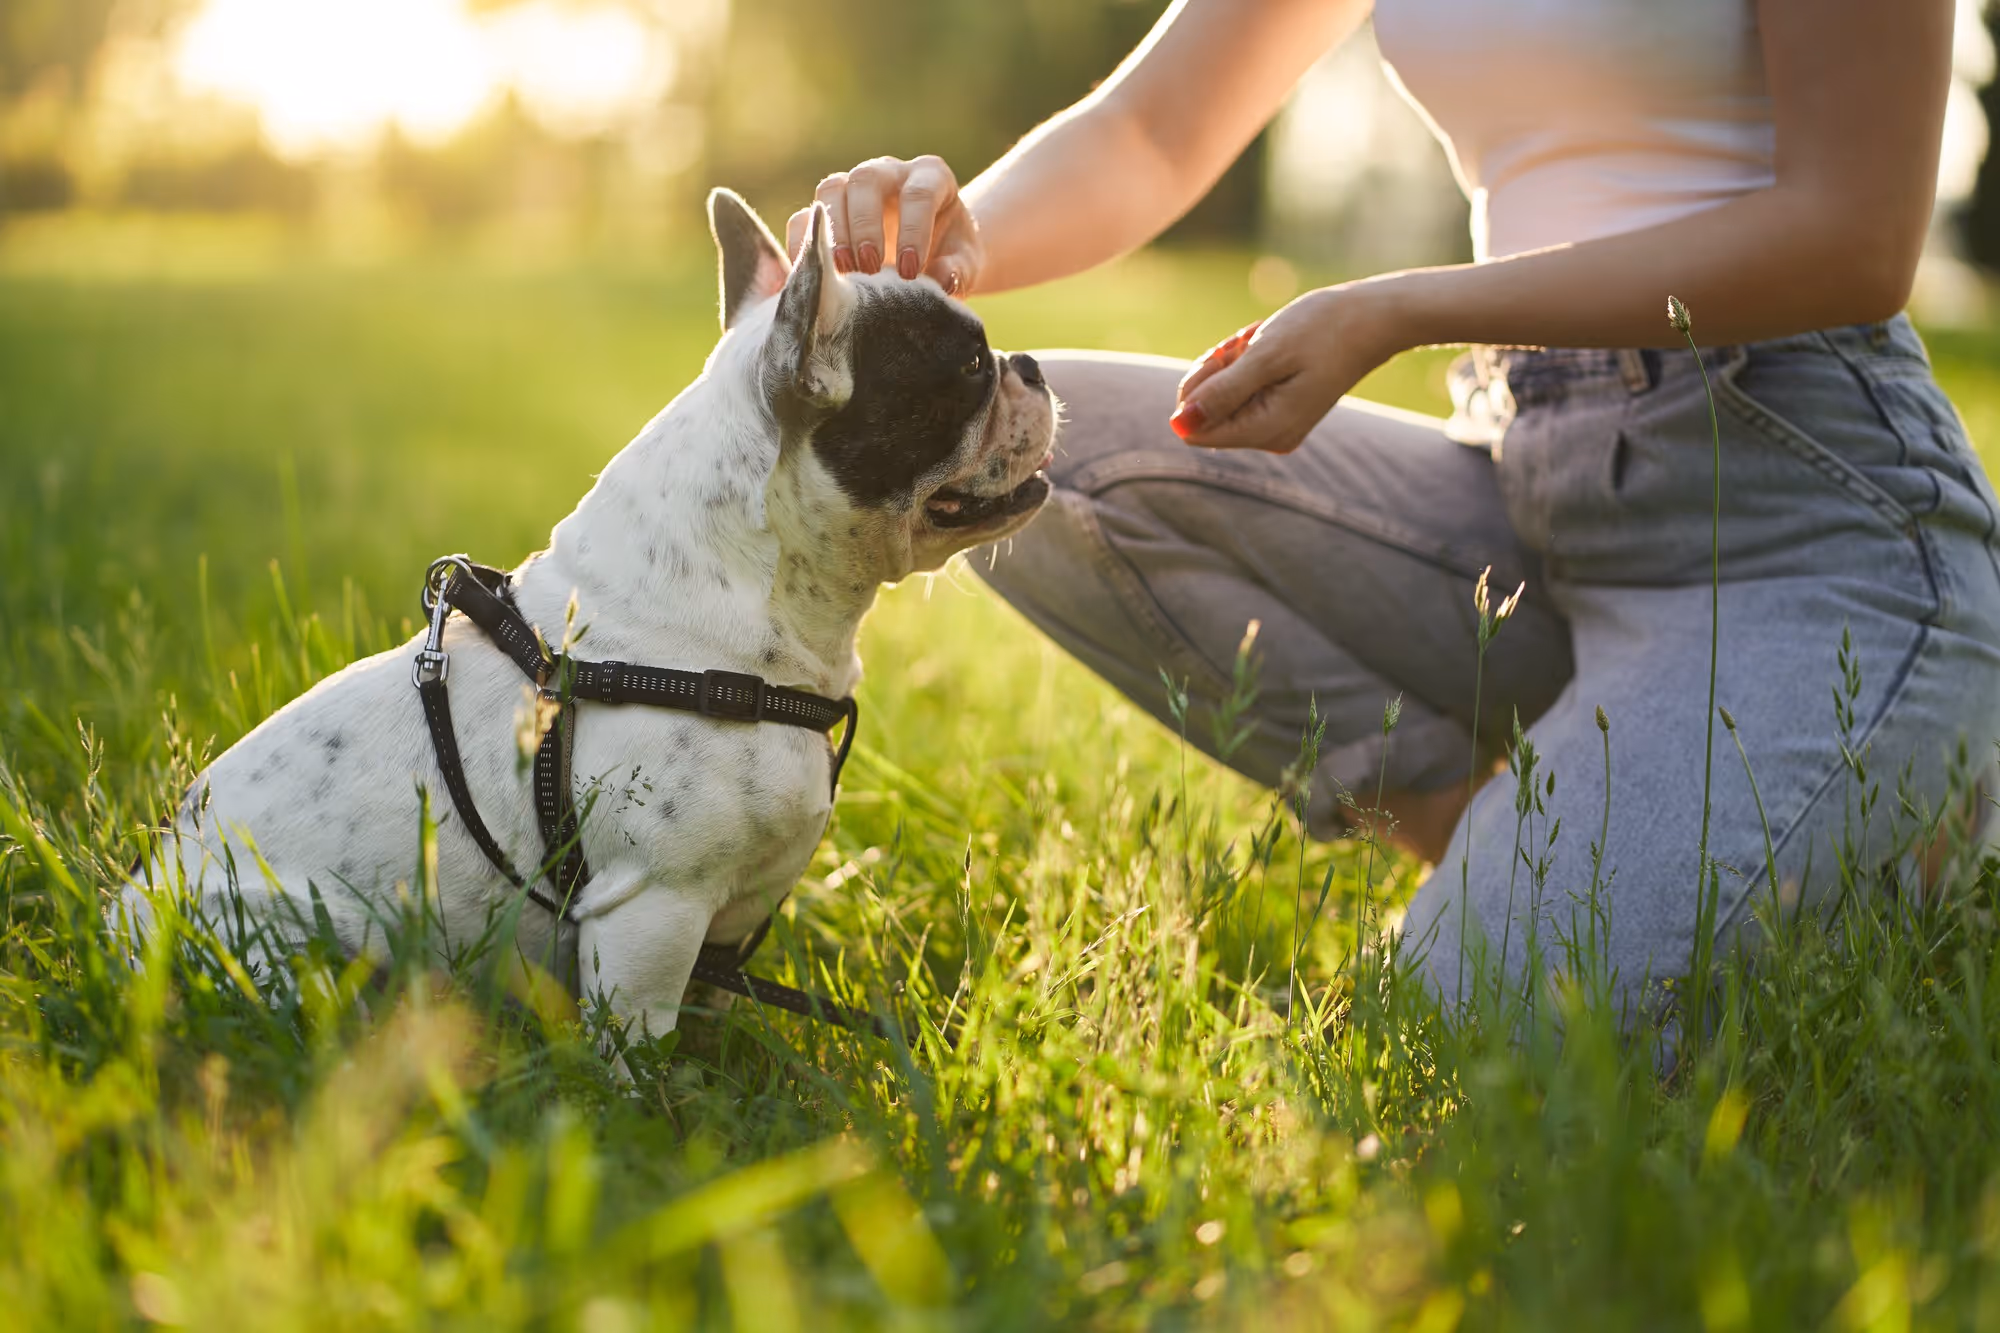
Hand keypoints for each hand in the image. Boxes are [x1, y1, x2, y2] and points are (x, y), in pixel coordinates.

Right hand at [786, 155, 984, 294]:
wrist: (931, 259)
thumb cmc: (950, 256)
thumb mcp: (964, 265)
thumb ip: (958, 270)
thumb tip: (942, 279)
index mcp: (930, 177)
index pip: (919, 193)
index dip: (913, 231)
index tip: (910, 272)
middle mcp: (889, 173)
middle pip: (867, 180)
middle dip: (865, 226)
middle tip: (870, 269)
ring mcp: (853, 187)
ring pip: (832, 189)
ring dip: (832, 232)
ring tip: (842, 271)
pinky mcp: (828, 211)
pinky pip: (804, 217)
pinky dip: (804, 245)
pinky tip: (813, 275)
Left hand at [1169, 285, 1401, 452]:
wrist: (1372, 318)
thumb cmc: (1322, 330)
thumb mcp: (1265, 356)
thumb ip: (1221, 392)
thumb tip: (1179, 423)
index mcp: (1266, 430)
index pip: (1194, 429)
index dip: (1196, 389)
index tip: (1225, 357)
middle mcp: (1271, 437)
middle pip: (1207, 414)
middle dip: (1216, 372)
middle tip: (1248, 344)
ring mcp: (1277, 425)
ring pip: (1223, 397)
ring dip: (1232, 362)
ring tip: (1262, 340)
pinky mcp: (1282, 410)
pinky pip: (1243, 390)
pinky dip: (1246, 362)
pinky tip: (1267, 344)